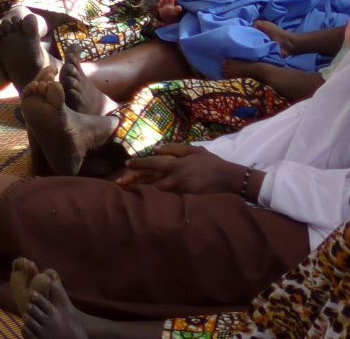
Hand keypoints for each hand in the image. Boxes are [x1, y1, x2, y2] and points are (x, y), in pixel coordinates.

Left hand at [115, 144, 248, 195]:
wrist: (231, 179)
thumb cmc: (212, 163)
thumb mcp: (194, 150)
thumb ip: (174, 148)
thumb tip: (155, 148)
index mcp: (177, 163)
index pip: (153, 162)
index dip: (139, 164)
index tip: (127, 164)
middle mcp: (176, 176)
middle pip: (150, 179)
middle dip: (134, 181)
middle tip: (119, 183)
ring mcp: (182, 189)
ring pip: (157, 191)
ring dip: (142, 191)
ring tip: (127, 191)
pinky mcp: (187, 199)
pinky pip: (169, 199)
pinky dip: (157, 199)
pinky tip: (146, 200)